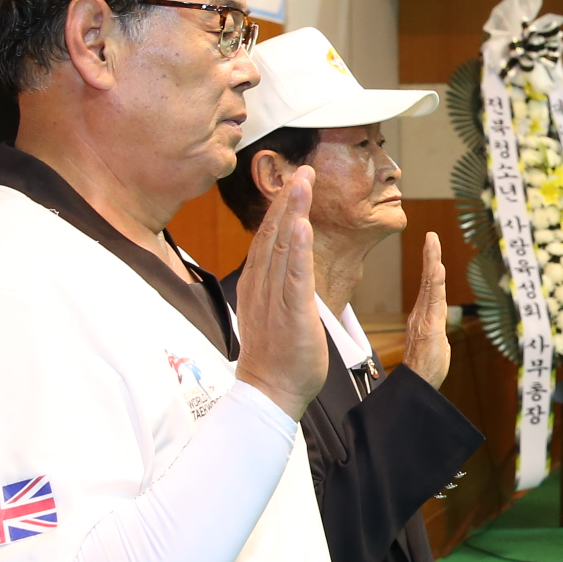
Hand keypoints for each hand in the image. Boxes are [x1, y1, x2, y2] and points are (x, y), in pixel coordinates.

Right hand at [233, 167, 329, 417]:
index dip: (283, 208)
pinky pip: (293, 276)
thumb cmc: (276, 356)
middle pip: (272, 233)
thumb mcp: (273, 311)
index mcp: (258, 284)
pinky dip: (297, 249)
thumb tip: (286, 266)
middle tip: (304, 170)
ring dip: (292, 212)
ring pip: (281, 247)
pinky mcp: (290, 313)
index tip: (297, 183)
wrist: (271, 391)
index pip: (268, 237)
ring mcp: (274, 298)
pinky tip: (301, 226)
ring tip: (303, 183)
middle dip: (288, 200)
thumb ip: (278, 285)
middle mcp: (262, 285)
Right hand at [401, 230, 451, 388]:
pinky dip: (434, 283)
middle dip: (430, 256)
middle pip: (427, 280)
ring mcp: (424, 318)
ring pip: (429, 286)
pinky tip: (437, 269)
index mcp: (423, 315)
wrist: (418, 383)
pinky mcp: (430, 326)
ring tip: (432, 244)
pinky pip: (433, 300)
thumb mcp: (435, 343)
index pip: (429, 286)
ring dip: (432, 263)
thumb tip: (437, 326)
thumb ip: (435, 330)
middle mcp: (421, 313)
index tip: (432, 245)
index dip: (430, 265)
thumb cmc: (426, 367)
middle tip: (431, 235)